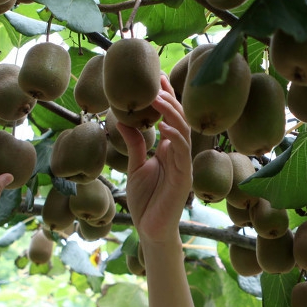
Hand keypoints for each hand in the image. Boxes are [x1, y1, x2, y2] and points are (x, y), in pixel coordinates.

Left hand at [119, 77, 191, 243]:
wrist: (150, 229)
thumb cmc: (145, 200)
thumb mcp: (135, 166)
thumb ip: (134, 144)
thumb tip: (123, 120)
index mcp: (169, 149)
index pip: (170, 117)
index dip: (166, 98)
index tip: (157, 78)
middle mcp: (179, 154)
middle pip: (180, 120)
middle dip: (170, 99)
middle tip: (158, 80)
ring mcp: (183, 165)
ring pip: (184, 133)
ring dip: (172, 115)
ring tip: (158, 99)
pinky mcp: (184, 179)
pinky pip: (183, 154)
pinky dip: (175, 139)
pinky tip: (165, 127)